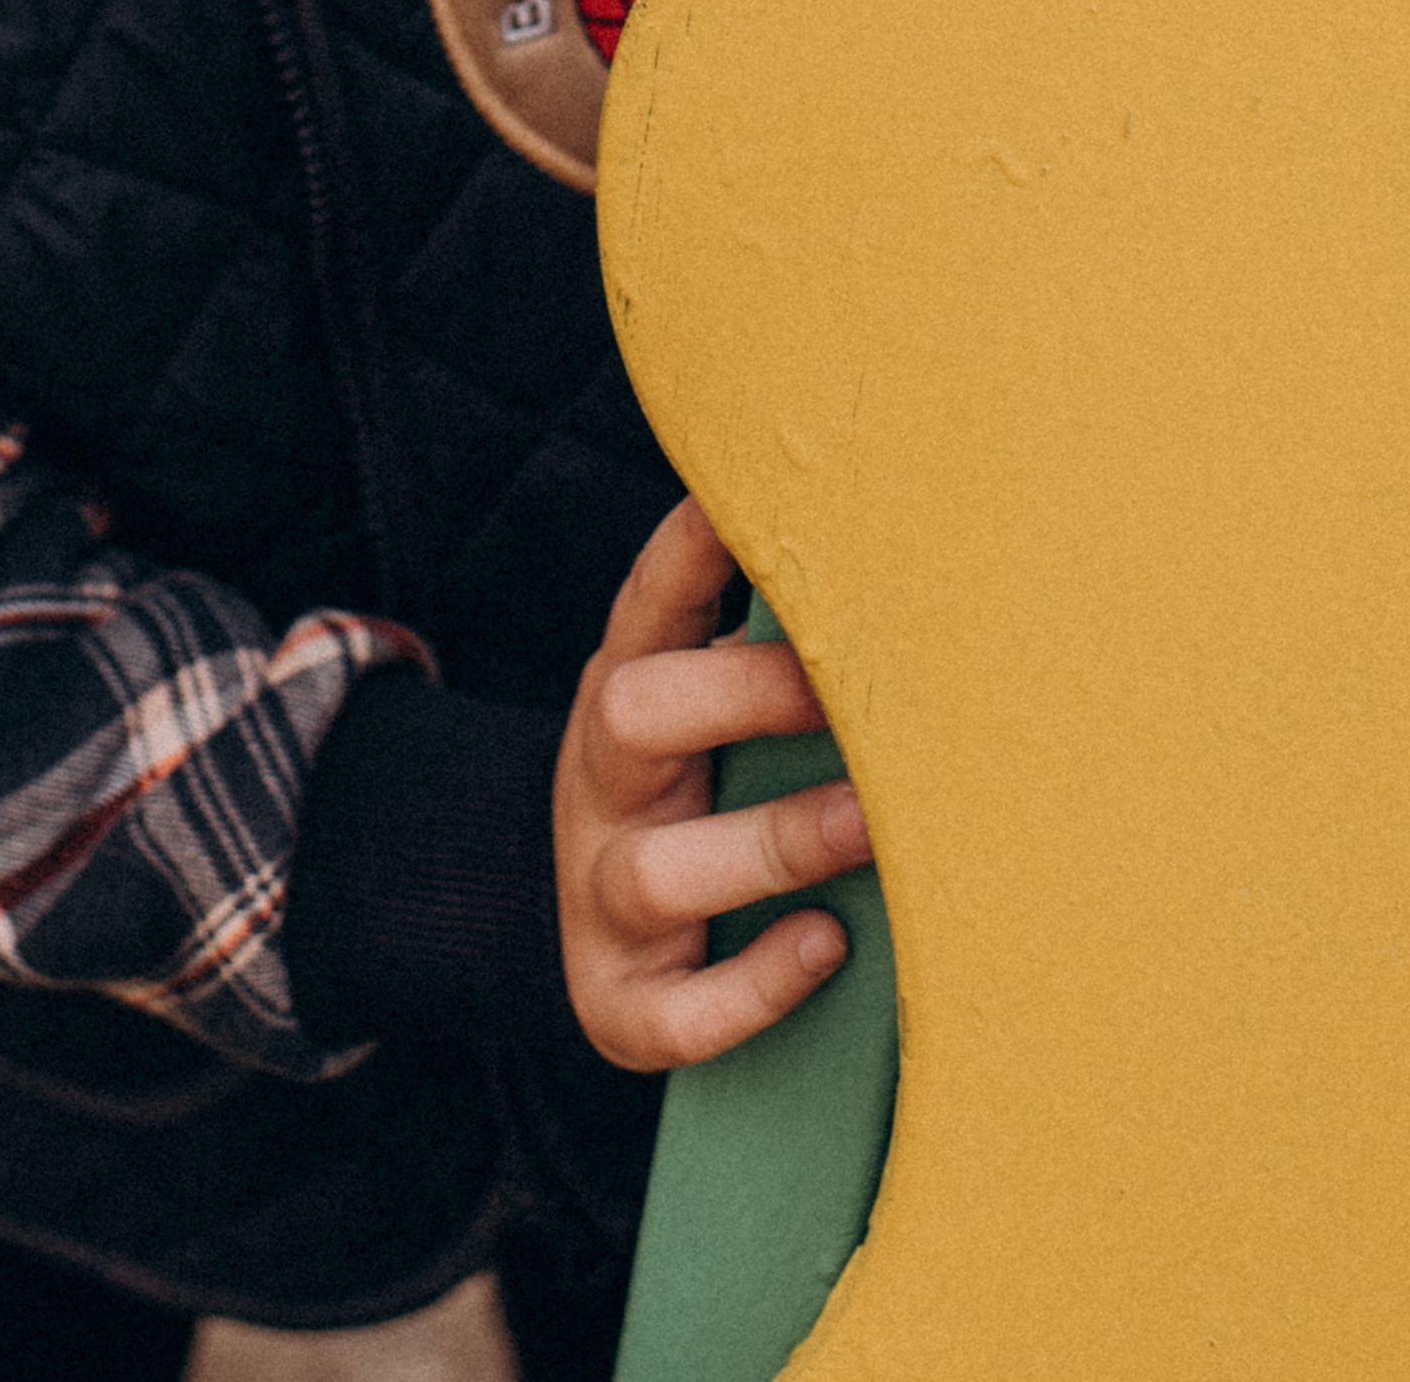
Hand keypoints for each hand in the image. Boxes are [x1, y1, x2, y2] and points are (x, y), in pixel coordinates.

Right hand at [555, 496, 870, 1070]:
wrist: (606, 938)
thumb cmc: (707, 795)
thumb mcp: (709, 710)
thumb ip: (777, 656)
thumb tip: (919, 571)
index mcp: (625, 688)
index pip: (647, 602)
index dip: (693, 550)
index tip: (755, 504)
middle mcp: (600, 785)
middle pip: (630, 714)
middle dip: (741, 697)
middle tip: (846, 691)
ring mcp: (598, 896)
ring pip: (653, 871)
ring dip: (771, 843)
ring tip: (866, 828)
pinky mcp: (616, 1004)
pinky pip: (672, 1012)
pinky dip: (753, 987)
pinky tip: (825, 946)